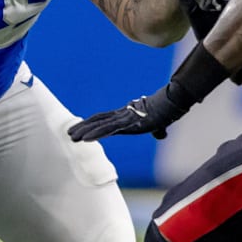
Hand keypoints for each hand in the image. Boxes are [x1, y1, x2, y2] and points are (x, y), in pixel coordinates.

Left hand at [68, 84, 189, 141]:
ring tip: (71, 137)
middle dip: (83, 127)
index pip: (104, 119)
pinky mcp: (128, 123)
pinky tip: (85, 139)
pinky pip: (109, 130)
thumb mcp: (159, 124)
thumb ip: (157, 131)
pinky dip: (96, 134)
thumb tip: (161, 135)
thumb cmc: (166, 111)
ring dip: (84, 132)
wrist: (172, 102)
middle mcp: (122, 115)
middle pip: (98, 120)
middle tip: (69, 134)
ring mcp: (124, 119)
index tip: (80, 128)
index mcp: (126, 116)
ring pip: (100, 125)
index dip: (91, 123)